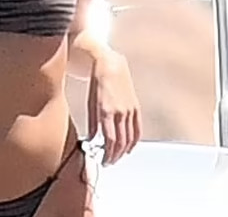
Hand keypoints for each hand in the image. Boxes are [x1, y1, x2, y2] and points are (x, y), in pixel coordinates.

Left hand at [87, 49, 140, 165]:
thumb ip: (92, 122)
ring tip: (117, 157)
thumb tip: (92, 139)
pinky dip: (134, 140)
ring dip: (124, 150)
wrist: (110, 64)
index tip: (103, 161)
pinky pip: (137, 128)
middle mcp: (120, 112)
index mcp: (107, 111)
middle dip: (115, 155)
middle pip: (120, 142)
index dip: (108, 153)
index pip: (110, 140)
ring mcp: (130, 110)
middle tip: (109, 162)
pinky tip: (129, 147)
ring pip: (130, 137)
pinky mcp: (135, 107)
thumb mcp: (90, 102)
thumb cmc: (96, 82)